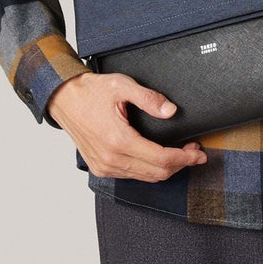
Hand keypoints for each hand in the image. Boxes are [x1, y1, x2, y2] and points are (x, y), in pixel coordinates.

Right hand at [46, 72, 207, 181]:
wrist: (64, 99)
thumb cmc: (90, 91)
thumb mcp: (122, 86)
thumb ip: (149, 98)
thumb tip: (171, 111)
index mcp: (118, 140)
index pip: (160, 159)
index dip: (184, 158)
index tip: (198, 153)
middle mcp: (111, 159)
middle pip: (156, 173)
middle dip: (180, 164)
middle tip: (195, 153)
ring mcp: (104, 166)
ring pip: (145, 177)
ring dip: (166, 168)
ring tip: (181, 154)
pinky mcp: (101, 168)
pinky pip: (131, 175)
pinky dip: (149, 170)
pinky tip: (158, 157)